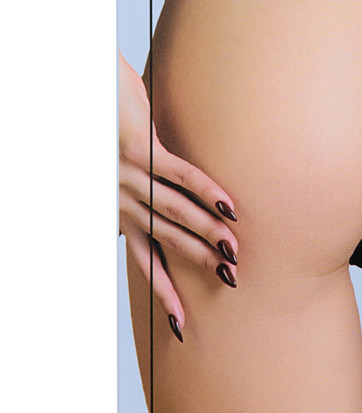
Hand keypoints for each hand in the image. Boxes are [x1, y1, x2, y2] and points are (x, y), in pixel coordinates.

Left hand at [119, 52, 237, 339]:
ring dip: (207, 234)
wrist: (75, 88)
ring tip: (234, 254)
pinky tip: (229, 207)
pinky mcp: (137, 147)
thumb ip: (140, 181)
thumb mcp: (117, 159)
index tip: (181, 324)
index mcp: (118, 206)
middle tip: (230, 283)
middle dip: (197, 264)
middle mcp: (122, 197)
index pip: (145, 256)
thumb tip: (163, 194)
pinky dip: (207, 190)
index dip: (163, 290)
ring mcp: (129, 175)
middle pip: (166, 239)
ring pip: (175, 211)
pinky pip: (179, 174)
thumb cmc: (100, 116)